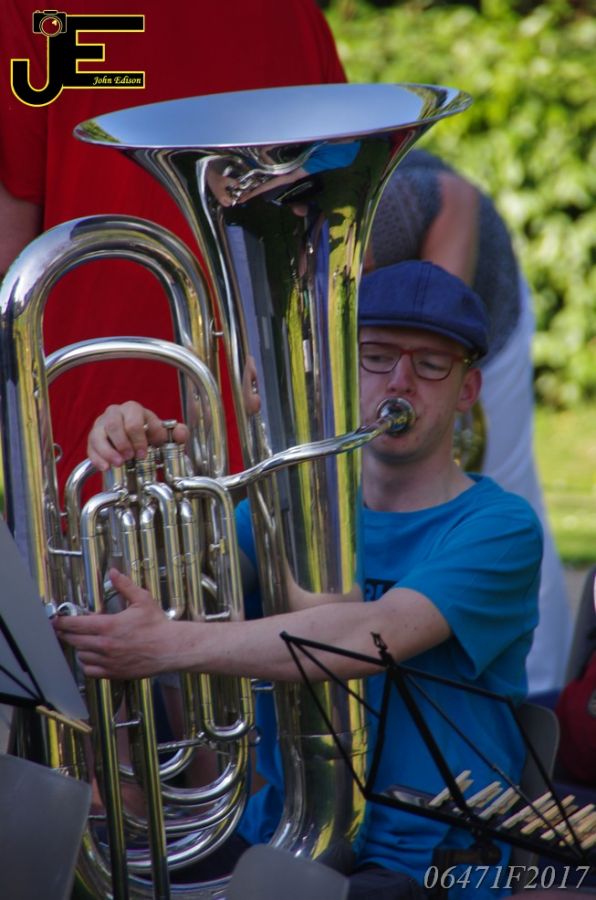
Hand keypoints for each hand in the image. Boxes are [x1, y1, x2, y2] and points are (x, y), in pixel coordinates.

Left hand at [53, 569, 182, 678]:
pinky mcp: (114, 672)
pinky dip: (88, 664)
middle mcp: (105, 645)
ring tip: (84, 641)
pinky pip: (90, 671)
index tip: (57, 620)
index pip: (76, 624)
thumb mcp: (142, 599)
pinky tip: (93, 656)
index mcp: (109, 626)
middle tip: (65, 629)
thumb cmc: (157, 625)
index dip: (63, 622)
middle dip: (67, 634)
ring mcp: (108, 661)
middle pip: (74, 640)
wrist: (170, 648)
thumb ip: (124, 585)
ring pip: (81, 656)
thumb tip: (113, 572)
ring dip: (80, 648)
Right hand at [87, 401, 188, 471]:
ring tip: (118, 463)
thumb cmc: (148, 435)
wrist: (133, 441)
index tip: (143, 453)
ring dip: (108, 451)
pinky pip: (90, 446)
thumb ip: (178, 433)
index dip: (139, 439)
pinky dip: (97, 458)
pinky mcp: (92, 437)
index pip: (134, 421)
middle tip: (130, 458)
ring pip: (99, 434)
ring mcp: (101, 424)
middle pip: (114, 425)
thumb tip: (181, 433)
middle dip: (123, 444)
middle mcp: (115, 413)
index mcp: (133, 409)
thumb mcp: (164, 434)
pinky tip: (105, 467)